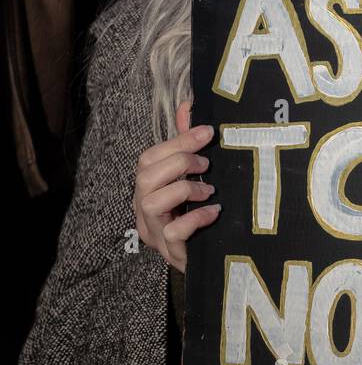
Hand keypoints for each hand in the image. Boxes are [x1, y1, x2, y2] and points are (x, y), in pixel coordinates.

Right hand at [133, 101, 218, 273]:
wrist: (212, 259)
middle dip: (180, 162)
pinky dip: (195, 218)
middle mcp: (143, 210)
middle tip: (207, 164)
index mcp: (147, 189)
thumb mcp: (192, 175)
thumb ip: (185, 143)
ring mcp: (154, 233)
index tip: (208, 133)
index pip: (147, 158)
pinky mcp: (170, 252)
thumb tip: (187, 105)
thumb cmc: (198, 211)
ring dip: (185, 189)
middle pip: (145, 176)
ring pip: (152, 202)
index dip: (178, 141)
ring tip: (209, 190)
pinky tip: (214, 212)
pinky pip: (173, 231)